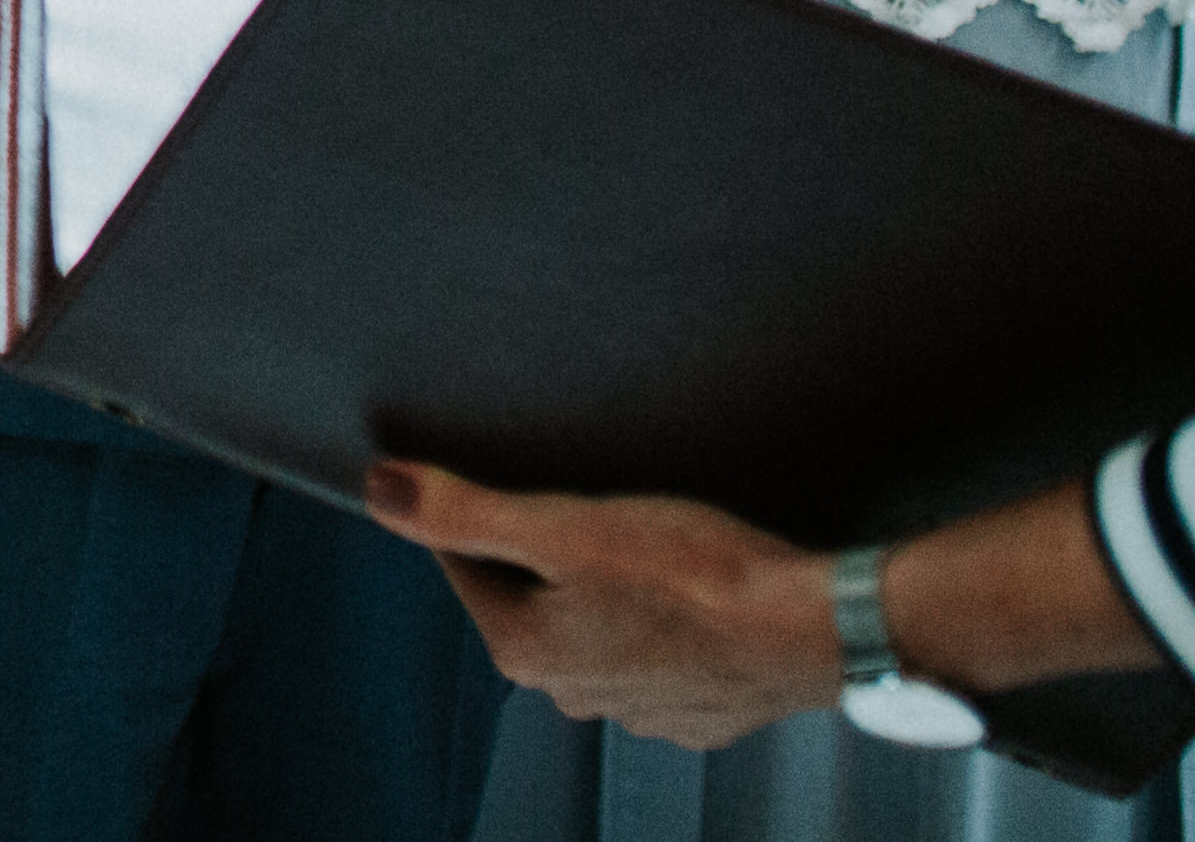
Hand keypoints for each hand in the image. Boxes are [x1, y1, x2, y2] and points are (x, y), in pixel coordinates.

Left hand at [365, 463, 839, 745]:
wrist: (816, 628)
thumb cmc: (695, 574)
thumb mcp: (566, 527)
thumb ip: (465, 512)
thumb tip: (379, 490)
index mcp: (527, 652)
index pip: (466, 568)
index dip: (482, 515)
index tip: (511, 483)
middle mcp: (574, 696)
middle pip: (531, 598)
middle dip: (549, 553)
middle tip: (595, 512)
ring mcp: (640, 711)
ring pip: (595, 625)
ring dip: (607, 587)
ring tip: (648, 546)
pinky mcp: (700, 710)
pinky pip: (656, 650)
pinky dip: (663, 619)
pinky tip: (691, 590)